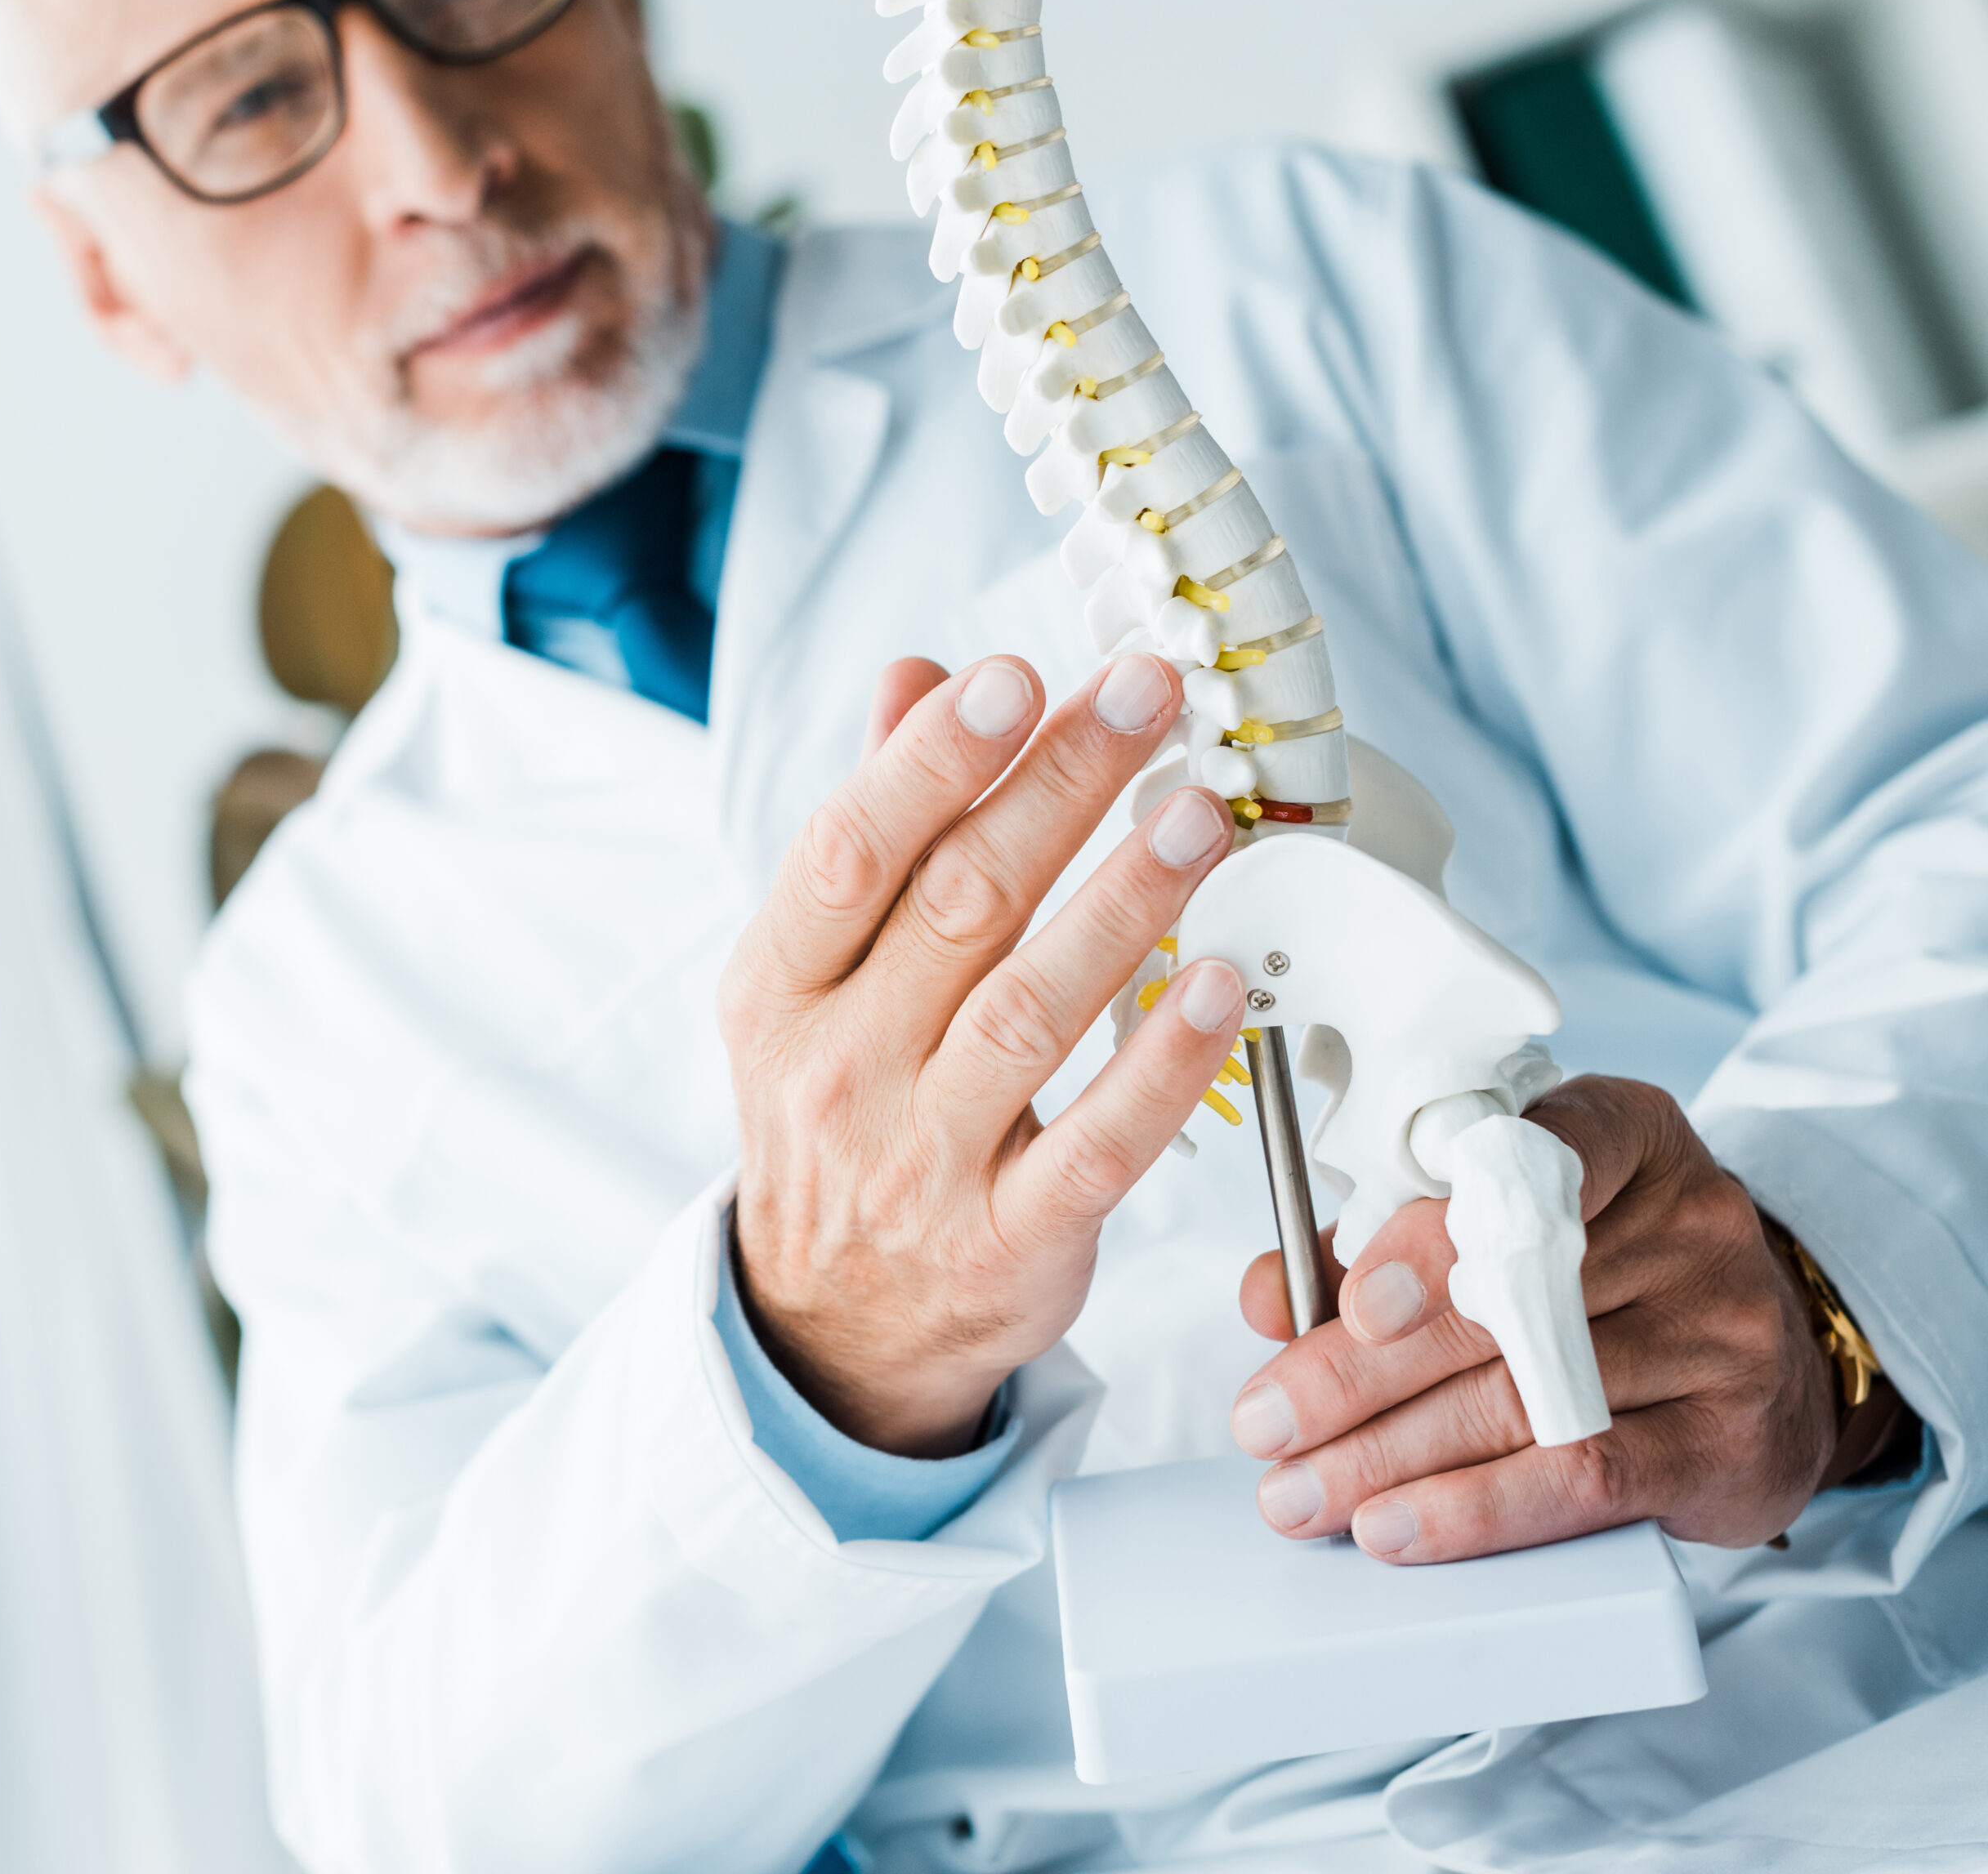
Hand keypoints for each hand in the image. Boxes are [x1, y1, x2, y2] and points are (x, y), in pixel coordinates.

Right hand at [721, 652, 1244, 1456]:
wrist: (832, 1324)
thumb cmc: (838, 1116)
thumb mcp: (814, 981)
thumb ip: (875, 828)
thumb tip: (913, 678)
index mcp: (780, 989)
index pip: (849, 851)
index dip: (932, 759)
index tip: (1015, 677)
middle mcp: (839, 1070)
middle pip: (958, 906)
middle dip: (1059, 786)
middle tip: (1147, 696)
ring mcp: (921, 1162)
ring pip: (1030, 1012)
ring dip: (1124, 902)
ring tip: (1201, 814)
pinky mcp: (1010, 1240)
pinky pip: (1097, 1145)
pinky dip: (1162, 1065)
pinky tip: (1222, 989)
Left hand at [1230, 1076, 1837, 1559]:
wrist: (1774, 1364)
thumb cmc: (1607, 1276)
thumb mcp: (1507, 1222)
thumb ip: (1382, 1244)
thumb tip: (1268, 1295)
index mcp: (1624, 1134)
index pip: (1525, 1163)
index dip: (1429, 1238)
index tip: (1347, 1301)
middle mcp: (1690, 1222)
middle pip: (1498, 1302)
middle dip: (1359, 1371)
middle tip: (1265, 1421)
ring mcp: (1723, 1333)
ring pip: (1527, 1398)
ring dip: (1393, 1455)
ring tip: (1301, 1491)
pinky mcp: (1731, 1441)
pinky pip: (1587, 1476)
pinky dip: (1477, 1509)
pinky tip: (1396, 1526)